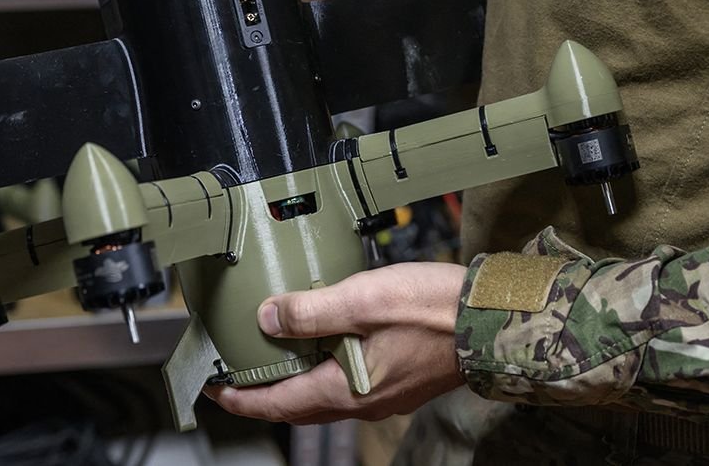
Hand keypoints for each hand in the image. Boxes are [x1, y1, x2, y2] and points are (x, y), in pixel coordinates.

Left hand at [205, 262, 466, 424]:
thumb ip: (311, 311)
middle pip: (300, 408)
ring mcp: (385, 393)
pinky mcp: (401, 378)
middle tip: (234, 379)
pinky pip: (349, 384)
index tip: (215, 389)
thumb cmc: (434, 309)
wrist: (493, 318)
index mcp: (348, 389)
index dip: (243, 398)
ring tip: (272, 362)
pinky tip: (324, 346)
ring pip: (325, 397)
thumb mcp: (362, 300)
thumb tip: (267, 317)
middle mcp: (364, 401)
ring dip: (294, 385)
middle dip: (264, 396)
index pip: (280, 404)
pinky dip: (324, 372)